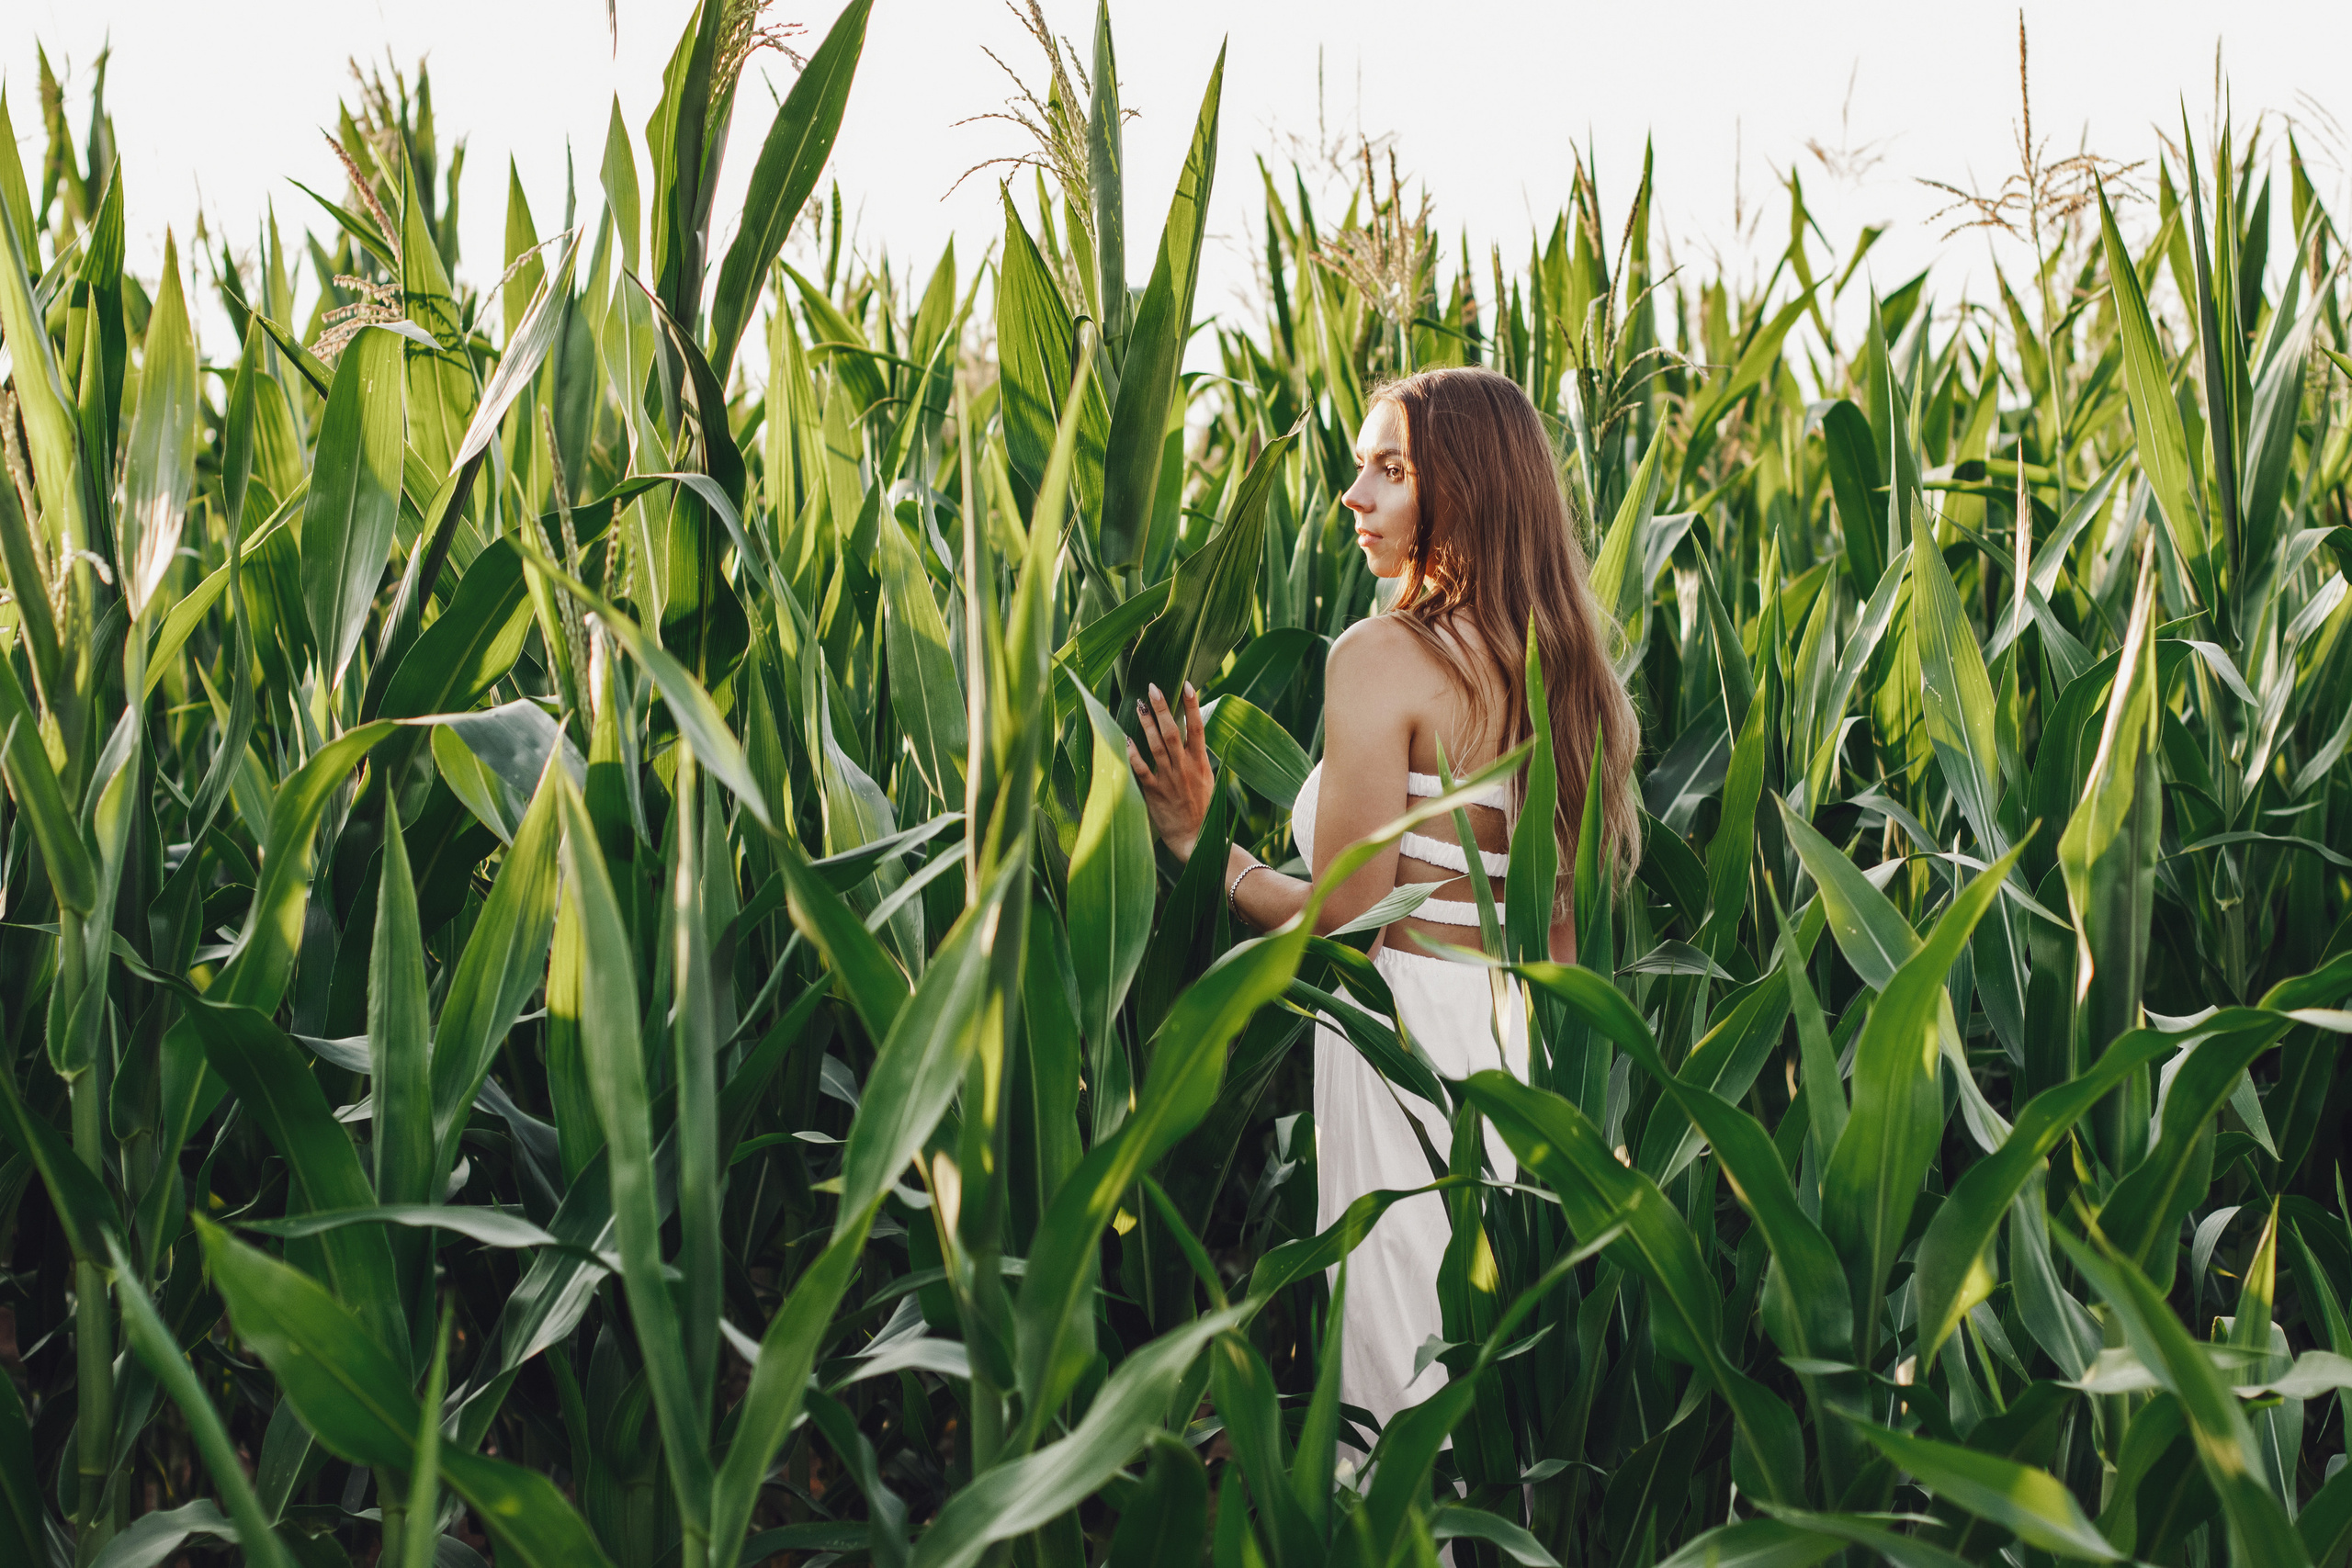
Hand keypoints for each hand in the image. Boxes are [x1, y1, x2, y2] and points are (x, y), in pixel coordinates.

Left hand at [1127, 682, 1213, 861]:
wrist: (1194, 837)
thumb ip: (1197, 755)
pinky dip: (1132, 753)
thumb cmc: (1201, 806)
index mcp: (1200, 762)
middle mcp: (1185, 767)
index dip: (1192, 705)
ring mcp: (1169, 779)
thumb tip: (1192, 731)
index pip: (1198, 728)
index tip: (1187, 685)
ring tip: (1139, 705)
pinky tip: (1123, 738)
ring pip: (1156, 746)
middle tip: (1153, 687)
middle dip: (1163, 708)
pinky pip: (1141, 769)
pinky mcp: (1154, 792)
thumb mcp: (1207, 778)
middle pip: (1174, 731)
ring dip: (1147, 724)